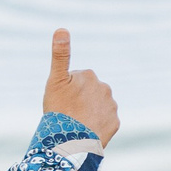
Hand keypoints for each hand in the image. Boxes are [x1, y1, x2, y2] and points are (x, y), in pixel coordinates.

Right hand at [43, 29, 120, 144]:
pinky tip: (88, 130)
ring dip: (89, 113)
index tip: (61, 101)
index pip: (76, 81)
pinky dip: (97, 125)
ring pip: (97, 107)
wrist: (72, 141)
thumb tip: (62, 28)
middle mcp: (105, 88)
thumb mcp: (55, 80)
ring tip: (78, 123)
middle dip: (79, 101)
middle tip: (68, 113)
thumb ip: (60, 55)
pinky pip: (105, 122)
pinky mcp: (115, 123)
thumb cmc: (60, 110)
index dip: (66, 91)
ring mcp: (111, 106)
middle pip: (88, 93)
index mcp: (90, 75)